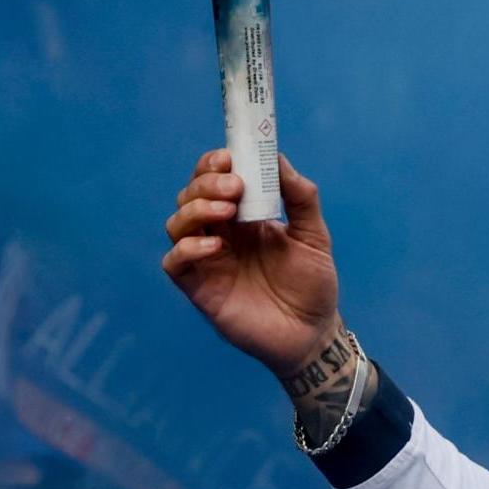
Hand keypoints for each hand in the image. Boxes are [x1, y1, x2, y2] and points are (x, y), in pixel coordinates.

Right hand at [162, 150, 340, 376]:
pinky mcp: (200, 288)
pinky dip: (187, 248)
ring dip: (195, 209)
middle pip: (191, 197)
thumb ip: (301, 198)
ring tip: (226, 210)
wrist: (313, 331)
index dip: (214, 165)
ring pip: (177, 224)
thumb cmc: (312, 285)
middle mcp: (221, 234)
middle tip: (234, 186)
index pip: (215, 181)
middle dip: (206, 183)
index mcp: (245, 218)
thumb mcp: (314, 236)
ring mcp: (207, 260)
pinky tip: (214, 245)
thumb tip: (280, 159)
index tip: (229, 157)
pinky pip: (174, 263)